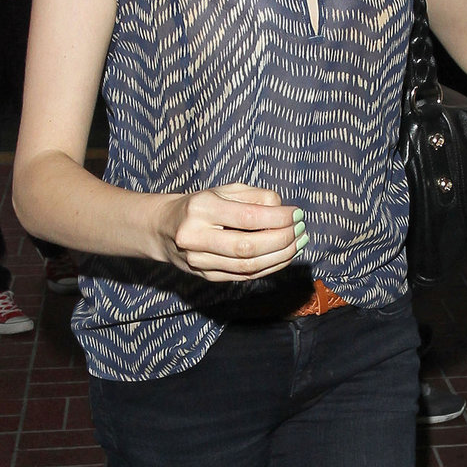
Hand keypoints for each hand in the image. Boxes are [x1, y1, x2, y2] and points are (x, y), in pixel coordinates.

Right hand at [156, 182, 302, 280]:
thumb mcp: (225, 190)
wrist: (164, 229)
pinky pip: (244, 276)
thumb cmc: (201, 205)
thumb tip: (285, 212)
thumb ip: (256, 197)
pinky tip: (284, 256)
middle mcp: (195, 237)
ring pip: (248, 266)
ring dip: (280, 256)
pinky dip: (269, 267)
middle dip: (282, 240)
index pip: (247, 217)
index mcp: (200, 208)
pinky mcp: (206, 276)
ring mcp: (199, 261)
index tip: (297, 214)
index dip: (277, 218)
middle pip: (248, 247)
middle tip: (301, 231)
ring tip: (298, 244)